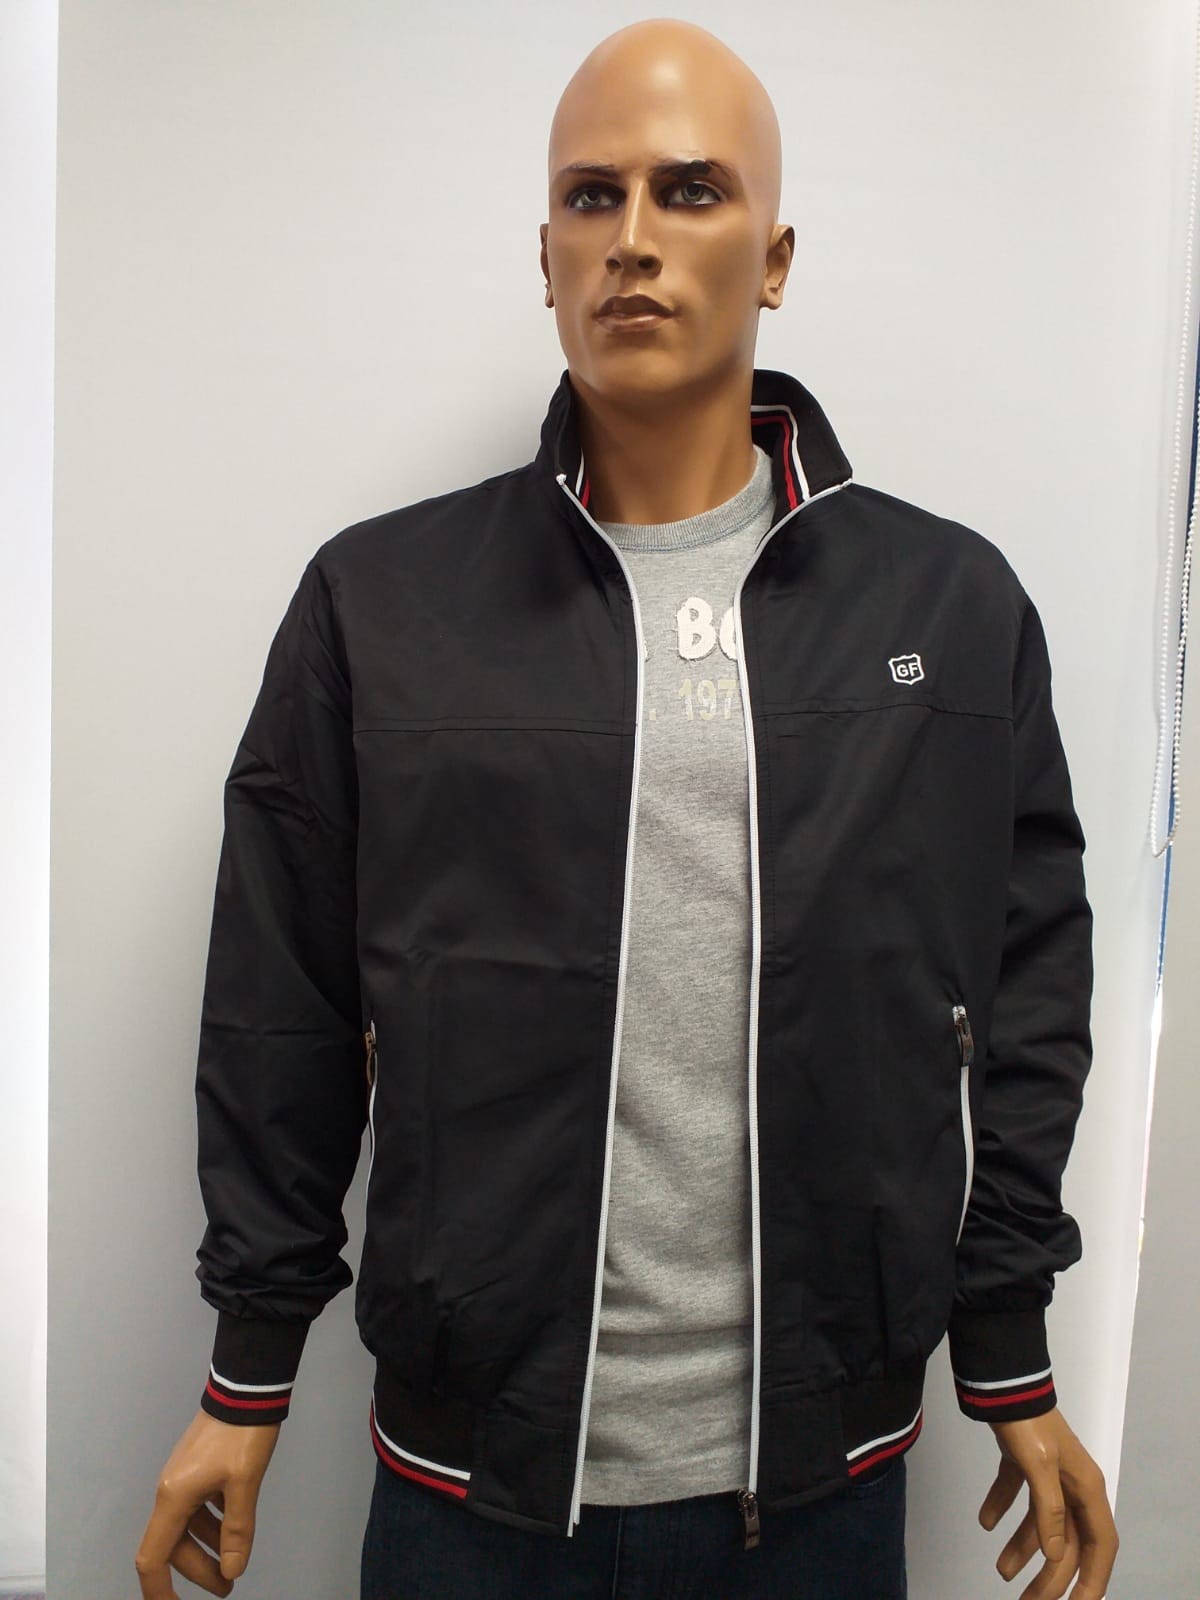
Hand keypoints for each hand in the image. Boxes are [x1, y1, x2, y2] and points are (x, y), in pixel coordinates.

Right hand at [134, 1409, 280, 1597]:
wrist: (245, 1388)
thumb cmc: (242, 1434)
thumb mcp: (244, 1484)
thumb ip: (237, 1530)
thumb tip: (232, 1570)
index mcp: (173, 1498)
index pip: (153, 1557)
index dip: (159, 1591)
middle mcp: (171, 1491)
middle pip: (175, 1546)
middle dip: (199, 1571)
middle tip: (228, 1585)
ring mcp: (183, 1479)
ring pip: (188, 1527)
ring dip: (208, 1549)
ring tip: (234, 1566)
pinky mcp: (197, 1469)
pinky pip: (198, 1507)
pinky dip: (214, 1523)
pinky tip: (234, 1527)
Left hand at [980, 1406, 1117, 1597]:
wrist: (1002, 1380)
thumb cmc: (1026, 1421)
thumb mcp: (1039, 1466)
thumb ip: (1048, 1511)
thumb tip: (1057, 1555)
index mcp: (1086, 1488)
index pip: (1100, 1545)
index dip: (1093, 1580)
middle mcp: (1073, 1484)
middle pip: (1069, 1542)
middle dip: (1050, 1576)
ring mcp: (1049, 1473)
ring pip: (1041, 1523)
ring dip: (1023, 1549)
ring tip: (1002, 1571)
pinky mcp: (1023, 1460)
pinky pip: (1017, 1494)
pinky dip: (1002, 1509)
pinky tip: (985, 1522)